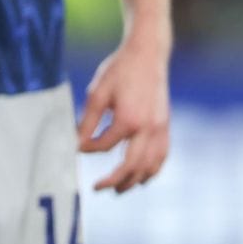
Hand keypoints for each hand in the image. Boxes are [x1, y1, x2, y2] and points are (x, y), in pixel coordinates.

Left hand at [77, 34, 170, 192]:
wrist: (148, 54)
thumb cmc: (119, 71)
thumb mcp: (97, 93)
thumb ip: (87, 121)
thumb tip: (77, 143)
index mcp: (128, 120)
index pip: (104, 146)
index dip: (88, 149)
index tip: (77, 148)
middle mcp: (148, 129)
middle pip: (131, 166)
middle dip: (114, 180)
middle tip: (98, 188)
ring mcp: (161, 129)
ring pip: (151, 165)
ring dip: (135, 180)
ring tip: (120, 189)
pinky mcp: (166, 125)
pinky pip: (162, 155)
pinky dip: (152, 169)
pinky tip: (143, 175)